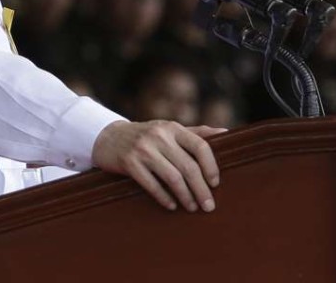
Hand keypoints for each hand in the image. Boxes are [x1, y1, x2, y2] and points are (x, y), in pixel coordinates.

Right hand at [91, 120, 225, 212]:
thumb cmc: (147, 137)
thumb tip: (226, 133)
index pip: (200, 145)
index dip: (211, 166)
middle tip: (209, 206)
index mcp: (173, 127)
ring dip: (185, 196)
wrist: (108, 137)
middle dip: (201, 189)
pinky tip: (172, 206)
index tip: (216, 184)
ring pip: (172, 177)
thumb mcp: (169, 130)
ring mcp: (143, 149)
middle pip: (188, 166)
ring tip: (192, 208)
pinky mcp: (129, 162)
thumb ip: (196, 132)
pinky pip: (151, 184)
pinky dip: (164, 198)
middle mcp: (159, 135)